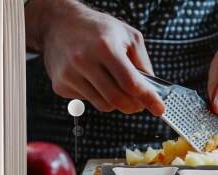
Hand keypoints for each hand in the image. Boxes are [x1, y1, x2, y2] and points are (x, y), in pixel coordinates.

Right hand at [25, 0, 163, 114]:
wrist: (59, 23)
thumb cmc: (97, 29)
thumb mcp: (128, 36)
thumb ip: (143, 63)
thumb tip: (151, 90)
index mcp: (105, 47)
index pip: (131, 83)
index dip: (148, 99)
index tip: (159, 109)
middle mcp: (84, 61)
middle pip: (118, 100)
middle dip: (134, 106)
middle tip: (139, 103)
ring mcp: (70, 74)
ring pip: (104, 105)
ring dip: (116, 103)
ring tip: (115, 85)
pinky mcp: (60, 85)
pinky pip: (88, 101)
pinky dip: (98, 96)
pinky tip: (94, 80)